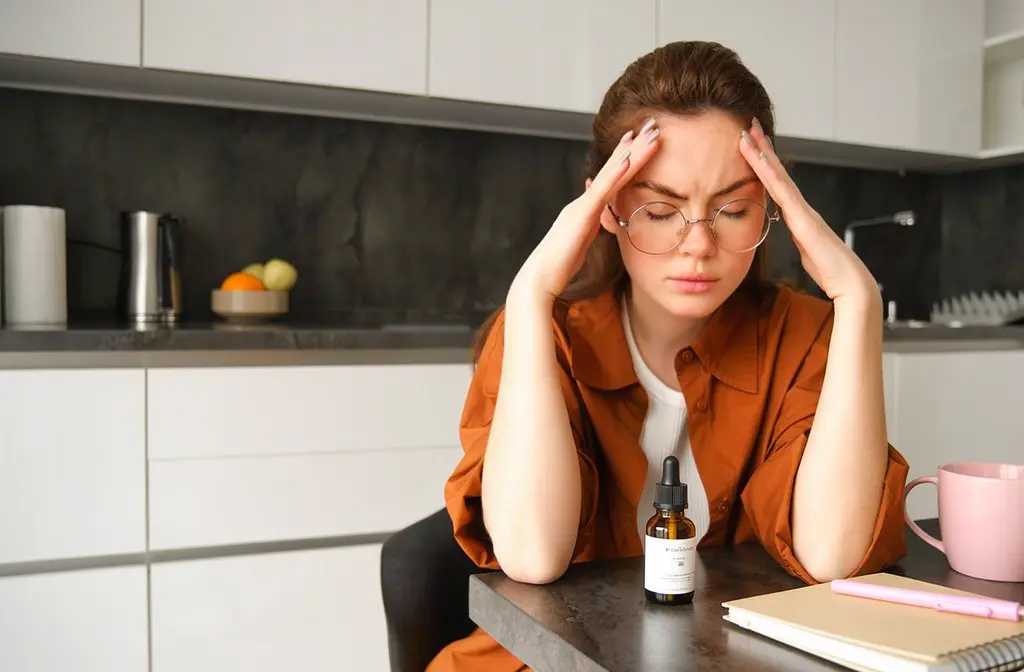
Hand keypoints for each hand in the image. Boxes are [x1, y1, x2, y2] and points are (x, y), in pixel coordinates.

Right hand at [512, 118, 660, 299]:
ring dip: (630, 153)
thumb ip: (589, 231)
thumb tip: (600, 227)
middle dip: (632, 147)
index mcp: (585, 210)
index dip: (625, 158)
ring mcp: (582, 206)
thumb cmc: (558, 266)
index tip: (639, 140)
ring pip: (610, 175)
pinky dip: (615, 175)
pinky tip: (628, 160)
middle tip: (651, 125)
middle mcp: (583, 202)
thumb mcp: (579, 244)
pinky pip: (602, 192)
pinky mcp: (581, 215)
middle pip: (612, 170)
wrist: (539, 277)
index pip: (610, 180)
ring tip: (646, 134)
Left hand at [739, 119, 879, 305]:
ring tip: (749, 132)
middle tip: (749, 124)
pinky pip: (782, 191)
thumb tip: (798, 237)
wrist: (851, 284)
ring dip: (763, 154)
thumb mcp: (808, 254)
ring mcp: (803, 210)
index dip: (765, 164)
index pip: (778, 184)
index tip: (752, 145)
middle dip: (763, 148)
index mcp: (800, 216)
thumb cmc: (831, 272)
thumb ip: (801, 242)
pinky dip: (769, 173)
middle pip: (778, 172)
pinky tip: (758, 159)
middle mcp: (802, 208)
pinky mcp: (803, 219)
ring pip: (778, 176)